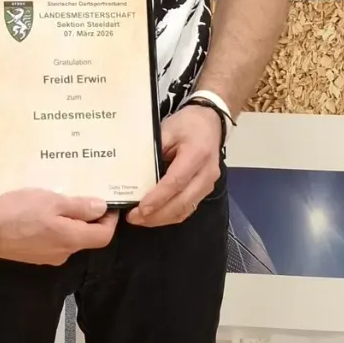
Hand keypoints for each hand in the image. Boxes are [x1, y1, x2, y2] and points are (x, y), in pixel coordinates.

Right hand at [0, 189, 117, 265]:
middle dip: (88, 219)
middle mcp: (63, 254)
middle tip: (82, 197)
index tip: (107, 203)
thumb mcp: (52, 201)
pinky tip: (40, 214)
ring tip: (58, 202)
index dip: (110, 220)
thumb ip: (80, 207)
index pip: (104, 237)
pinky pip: (51, 242)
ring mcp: (46, 258)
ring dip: (69, 223)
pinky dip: (53, 228)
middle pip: (86, 238)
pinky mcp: (32, 256)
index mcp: (71, 240)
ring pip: (67, 239)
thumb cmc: (18, 211)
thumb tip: (102, 208)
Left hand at [127, 104, 222, 228]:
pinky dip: (170, 215)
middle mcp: (206, 173)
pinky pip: (188, 208)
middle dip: (157, 215)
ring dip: (162, 219)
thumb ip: (152, 149)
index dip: (158, 197)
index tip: (140, 208)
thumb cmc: (187, 124)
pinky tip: (153, 216)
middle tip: (134, 218)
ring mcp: (208, 184)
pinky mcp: (205, 190)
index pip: (177, 181)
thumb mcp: (167, 129)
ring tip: (140, 219)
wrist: (210, 122)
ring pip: (186, 209)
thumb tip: (132, 172)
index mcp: (197, 154)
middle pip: (182, 202)